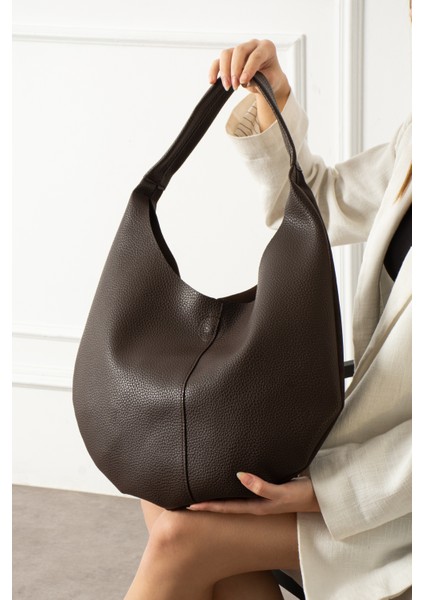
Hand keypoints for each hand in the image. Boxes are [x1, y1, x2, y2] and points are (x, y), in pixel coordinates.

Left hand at [187, 473, 320, 514]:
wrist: (325, 496)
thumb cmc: (305, 495)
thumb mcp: (283, 492)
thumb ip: (262, 486)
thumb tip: (239, 476)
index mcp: (258, 507)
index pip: (227, 508)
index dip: (208, 507)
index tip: (189, 506)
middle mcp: (258, 504)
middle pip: (227, 505)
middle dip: (209, 503)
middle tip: (190, 498)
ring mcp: (264, 498)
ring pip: (236, 497)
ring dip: (220, 495)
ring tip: (204, 489)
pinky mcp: (270, 489)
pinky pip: (246, 489)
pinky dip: (235, 486)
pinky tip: (230, 480)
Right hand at [209, 39, 290, 131]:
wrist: (269, 78)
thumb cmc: (271, 77)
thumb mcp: (271, 80)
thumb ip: (261, 79)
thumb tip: (244, 81)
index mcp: (266, 47)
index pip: (255, 55)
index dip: (248, 69)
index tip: (243, 81)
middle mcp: (252, 45)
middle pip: (239, 50)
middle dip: (235, 69)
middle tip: (235, 86)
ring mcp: (240, 50)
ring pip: (226, 54)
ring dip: (224, 71)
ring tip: (228, 87)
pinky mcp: (230, 57)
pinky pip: (218, 61)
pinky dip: (214, 71)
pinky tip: (212, 81)